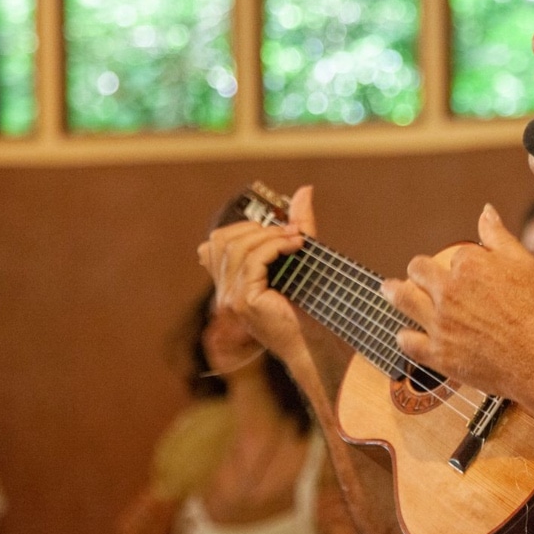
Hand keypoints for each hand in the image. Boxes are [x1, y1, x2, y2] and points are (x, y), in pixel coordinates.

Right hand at [196, 186, 316, 361]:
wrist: (318, 344)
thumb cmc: (311, 306)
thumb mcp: (302, 257)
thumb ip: (299, 225)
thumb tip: (305, 189)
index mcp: (230, 284)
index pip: (215, 243)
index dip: (245, 227)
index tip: (281, 227)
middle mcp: (224, 292)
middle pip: (221, 240)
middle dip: (257, 228)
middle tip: (292, 230)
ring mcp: (231, 298)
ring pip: (237, 248)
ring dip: (269, 235)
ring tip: (297, 237)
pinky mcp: (245, 302)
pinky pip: (252, 261)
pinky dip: (274, 247)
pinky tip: (296, 246)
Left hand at [380, 204, 533, 405]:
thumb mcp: (525, 264)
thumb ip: (500, 237)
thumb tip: (485, 211)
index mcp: (469, 264)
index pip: (458, 254)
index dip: (468, 263)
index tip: (477, 273)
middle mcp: (448, 291)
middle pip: (419, 269)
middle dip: (419, 269)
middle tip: (417, 272)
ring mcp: (440, 323)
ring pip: (403, 299)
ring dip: (393, 290)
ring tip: (388, 288)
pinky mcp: (438, 354)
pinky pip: (408, 342)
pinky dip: (404, 336)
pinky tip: (404, 333)